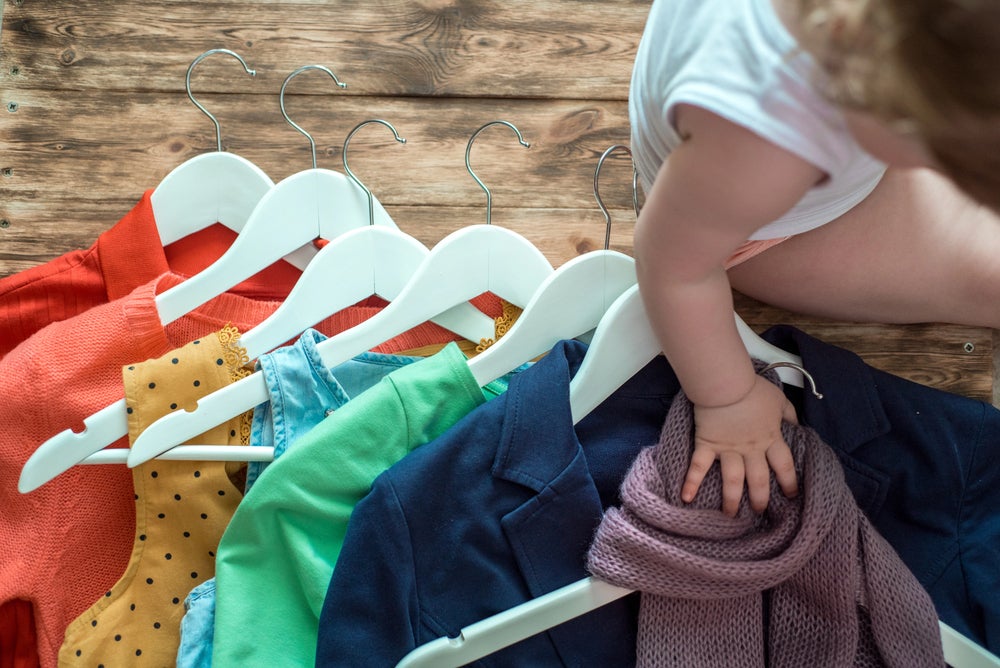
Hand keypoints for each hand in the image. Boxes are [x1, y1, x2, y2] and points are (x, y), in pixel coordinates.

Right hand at [682, 376, 798, 515]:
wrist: (726, 384)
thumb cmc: (753, 389)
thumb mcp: (778, 399)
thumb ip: (788, 414)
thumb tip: (796, 426)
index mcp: (770, 438)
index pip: (784, 466)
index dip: (789, 481)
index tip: (791, 495)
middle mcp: (751, 449)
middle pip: (759, 479)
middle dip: (760, 498)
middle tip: (759, 511)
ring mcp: (728, 450)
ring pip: (732, 480)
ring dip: (732, 499)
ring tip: (730, 515)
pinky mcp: (707, 445)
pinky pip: (699, 466)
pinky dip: (691, 482)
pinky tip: (686, 498)